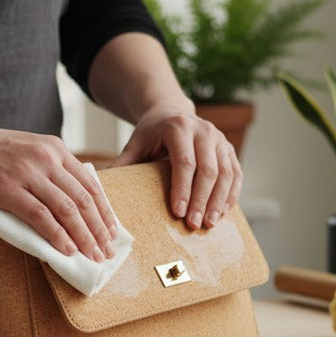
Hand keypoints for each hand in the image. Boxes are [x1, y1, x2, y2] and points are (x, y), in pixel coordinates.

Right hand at [0, 121, 116, 261]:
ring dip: (84, 237)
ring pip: (67, 210)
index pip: (90, 183)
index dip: (104, 211)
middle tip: (108, 252)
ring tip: (93, 257)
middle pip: (84, 199)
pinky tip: (67, 251)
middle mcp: (46, 158)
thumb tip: (66, 204)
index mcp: (54, 148)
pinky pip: (41, 217)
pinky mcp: (7, 189)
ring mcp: (27, 173)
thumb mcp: (24, 150)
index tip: (112, 232)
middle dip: (100, 230)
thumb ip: (46, 170)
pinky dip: (57, 236)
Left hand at [111, 101, 242, 229]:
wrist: (172, 112)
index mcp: (179, 127)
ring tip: (209, 224)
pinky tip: (223, 212)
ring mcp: (220, 139)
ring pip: (226, 172)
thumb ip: (123, 163)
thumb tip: (99, 188)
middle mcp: (204, 130)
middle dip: (201, 200)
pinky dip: (231, 194)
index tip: (177, 212)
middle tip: (194, 224)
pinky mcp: (229, 148)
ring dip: (218, 200)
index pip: (185, 162)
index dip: (183, 189)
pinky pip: (236, 173)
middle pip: (208, 170)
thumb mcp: (135, 143)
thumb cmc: (151, 133)